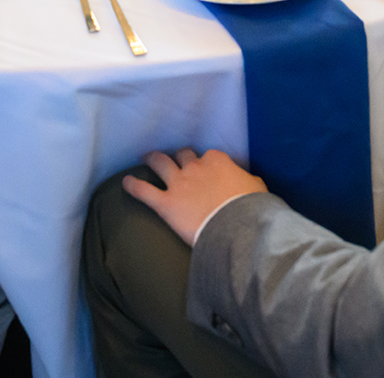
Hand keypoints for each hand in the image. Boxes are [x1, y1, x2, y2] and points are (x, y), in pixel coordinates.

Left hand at [122, 148, 267, 246]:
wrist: (237, 228)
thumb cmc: (251, 209)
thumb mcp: (258, 190)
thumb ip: (249, 181)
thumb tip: (249, 181)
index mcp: (217, 161)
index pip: (209, 156)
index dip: (206, 163)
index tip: (207, 171)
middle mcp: (195, 167)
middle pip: (183, 155)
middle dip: (179, 158)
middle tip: (177, 162)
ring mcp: (179, 183)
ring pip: (159, 163)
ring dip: (152, 159)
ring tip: (147, 158)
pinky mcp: (166, 203)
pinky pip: (144, 191)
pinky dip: (133, 186)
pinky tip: (125, 183)